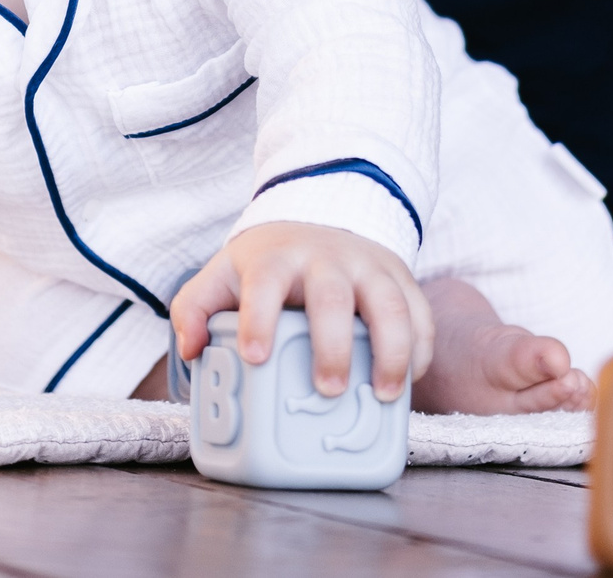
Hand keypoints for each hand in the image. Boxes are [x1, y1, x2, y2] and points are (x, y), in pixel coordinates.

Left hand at [170, 221, 429, 402]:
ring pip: (389, 302)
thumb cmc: (267, 265)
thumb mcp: (222, 275)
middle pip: (333, 296)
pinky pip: (420, 310)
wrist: (318, 219)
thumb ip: (195, 308)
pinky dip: (420, 346)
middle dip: (333, 345)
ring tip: (384, 394)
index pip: (264, 283)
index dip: (259, 318)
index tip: (254, 356)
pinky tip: (410, 379)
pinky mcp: (400, 276)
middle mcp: (326, 257)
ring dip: (392, 349)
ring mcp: (368, 265)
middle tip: (328, 390)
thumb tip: (191, 350)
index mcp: (276, 259)